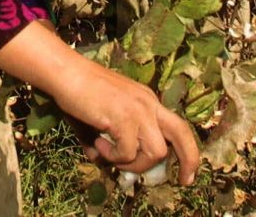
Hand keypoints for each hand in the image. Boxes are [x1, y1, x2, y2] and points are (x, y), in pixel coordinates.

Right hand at [53, 60, 199, 182]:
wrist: (67, 73)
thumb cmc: (80, 93)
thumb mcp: (102, 118)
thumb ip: (106, 140)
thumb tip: (102, 162)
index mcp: (147, 101)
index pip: (176, 126)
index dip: (186, 150)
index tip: (186, 174)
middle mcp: (149, 104)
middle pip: (182, 133)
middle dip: (189, 160)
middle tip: (185, 181)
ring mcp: (139, 110)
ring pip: (157, 152)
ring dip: (135, 164)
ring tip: (112, 156)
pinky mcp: (124, 118)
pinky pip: (128, 152)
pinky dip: (113, 156)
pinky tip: (97, 144)